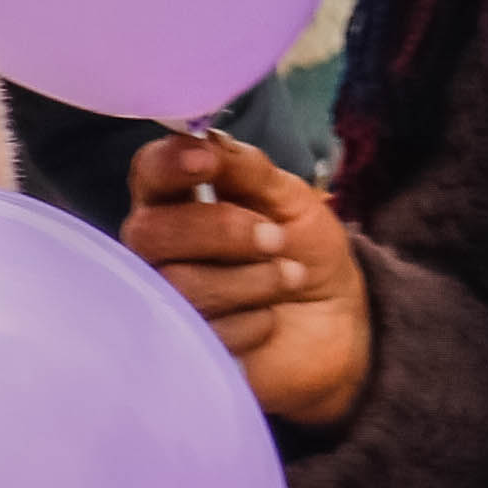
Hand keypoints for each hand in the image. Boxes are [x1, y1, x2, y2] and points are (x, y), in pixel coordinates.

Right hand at [128, 127, 367, 427]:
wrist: (339, 322)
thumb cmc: (306, 251)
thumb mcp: (291, 200)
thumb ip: (248, 169)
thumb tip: (206, 138)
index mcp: (177, 202)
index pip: (148, 174)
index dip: (169, 165)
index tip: (207, 162)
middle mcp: (157, 250)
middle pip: (149, 234)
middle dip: (220, 231)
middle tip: (274, 237)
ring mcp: (163, 301)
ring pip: (177, 285)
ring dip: (250, 279)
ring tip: (290, 278)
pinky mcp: (182, 349)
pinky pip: (203, 333)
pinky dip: (253, 322)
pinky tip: (271, 320)